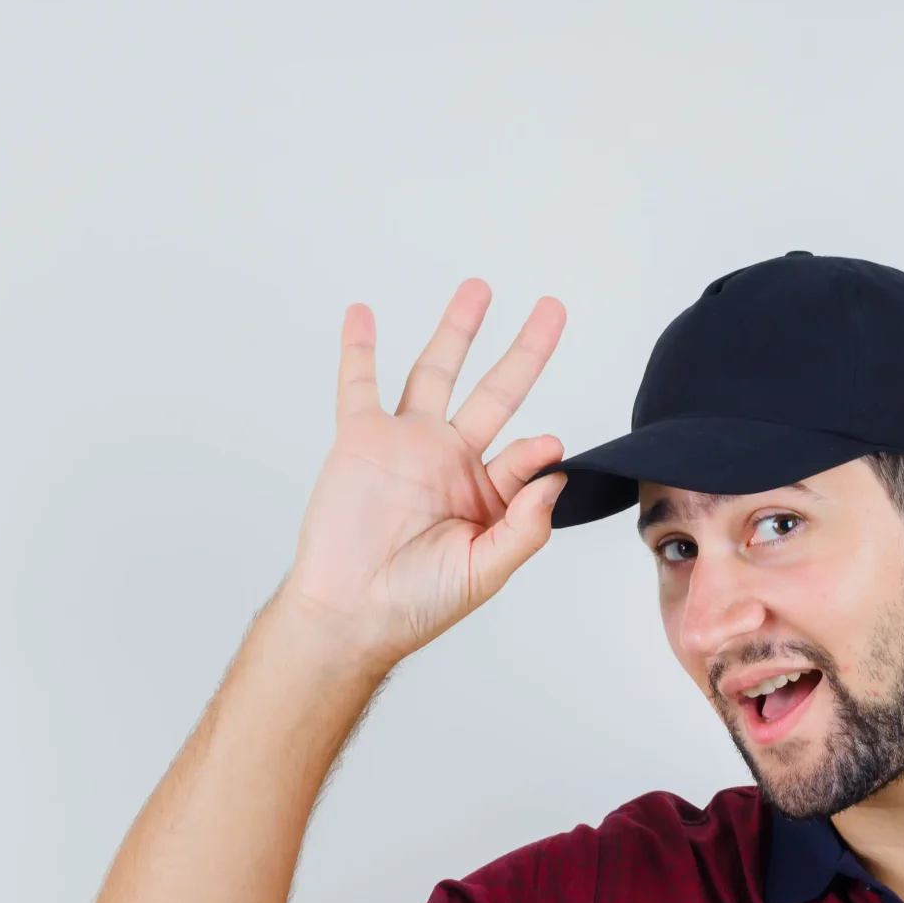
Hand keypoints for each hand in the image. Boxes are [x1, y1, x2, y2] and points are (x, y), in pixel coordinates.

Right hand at [283, 280, 566, 667]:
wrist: (350, 612)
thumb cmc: (417, 603)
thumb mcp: (485, 571)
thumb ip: (524, 528)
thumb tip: (553, 476)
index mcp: (486, 494)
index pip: (524, 455)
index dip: (539, 449)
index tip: (547, 447)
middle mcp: (451, 460)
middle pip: (496, 391)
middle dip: (525, 350)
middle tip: (552, 309)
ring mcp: (408, 444)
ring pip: (436, 373)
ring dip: (457, 331)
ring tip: (478, 289)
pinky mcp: (362, 439)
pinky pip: (360, 384)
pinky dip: (360, 349)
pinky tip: (363, 314)